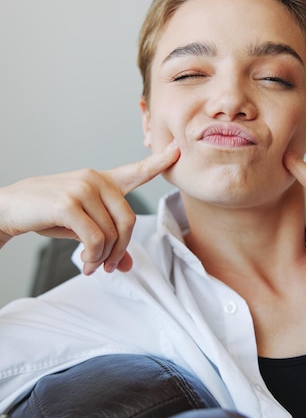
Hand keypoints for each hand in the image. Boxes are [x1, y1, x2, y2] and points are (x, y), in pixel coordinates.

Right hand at [0, 141, 179, 274]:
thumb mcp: (82, 228)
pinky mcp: (68, 203)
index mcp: (101, 181)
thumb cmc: (48, 215)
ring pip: (112, 233)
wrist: (9, 208)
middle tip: (109, 266)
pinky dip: (93, 256)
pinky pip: (95, 237)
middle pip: (129, 220)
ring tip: (90, 265)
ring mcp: (82, 188)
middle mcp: (95, 180)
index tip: (177, 152)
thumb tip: (126, 265)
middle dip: (122, 248)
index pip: (136, 171)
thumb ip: (107, 240)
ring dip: (103, 257)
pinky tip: (85, 263)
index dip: (158, 163)